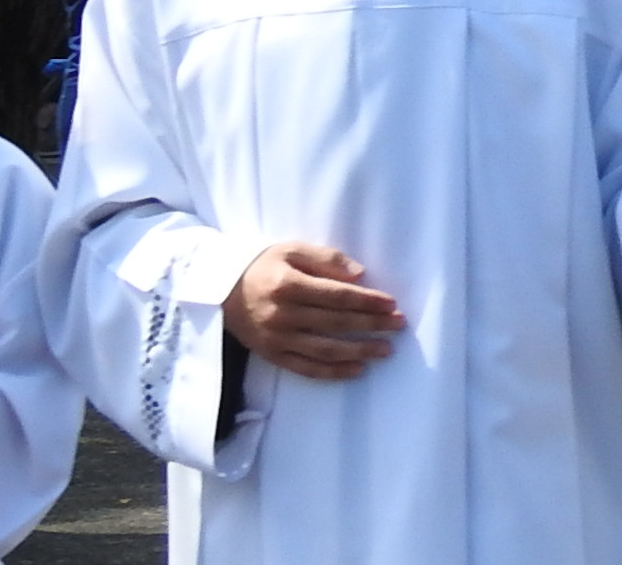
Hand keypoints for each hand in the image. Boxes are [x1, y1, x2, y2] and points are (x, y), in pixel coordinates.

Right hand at [230, 242, 400, 380]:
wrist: (222, 289)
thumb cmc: (264, 264)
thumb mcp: (294, 249)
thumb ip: (327, 258)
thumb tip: (360, 275)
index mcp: (289, 285)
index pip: (337, 296)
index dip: (367, 301)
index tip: (392, 304)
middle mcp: (282, 315)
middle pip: (335, 323)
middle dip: (371, 325)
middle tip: (399, 325)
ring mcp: (276, 339)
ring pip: (324, 350)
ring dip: (358, 351)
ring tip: (385, 350)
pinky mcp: (272, 356)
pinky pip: (305, 368)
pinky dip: (332, 372)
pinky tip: (356, 370)